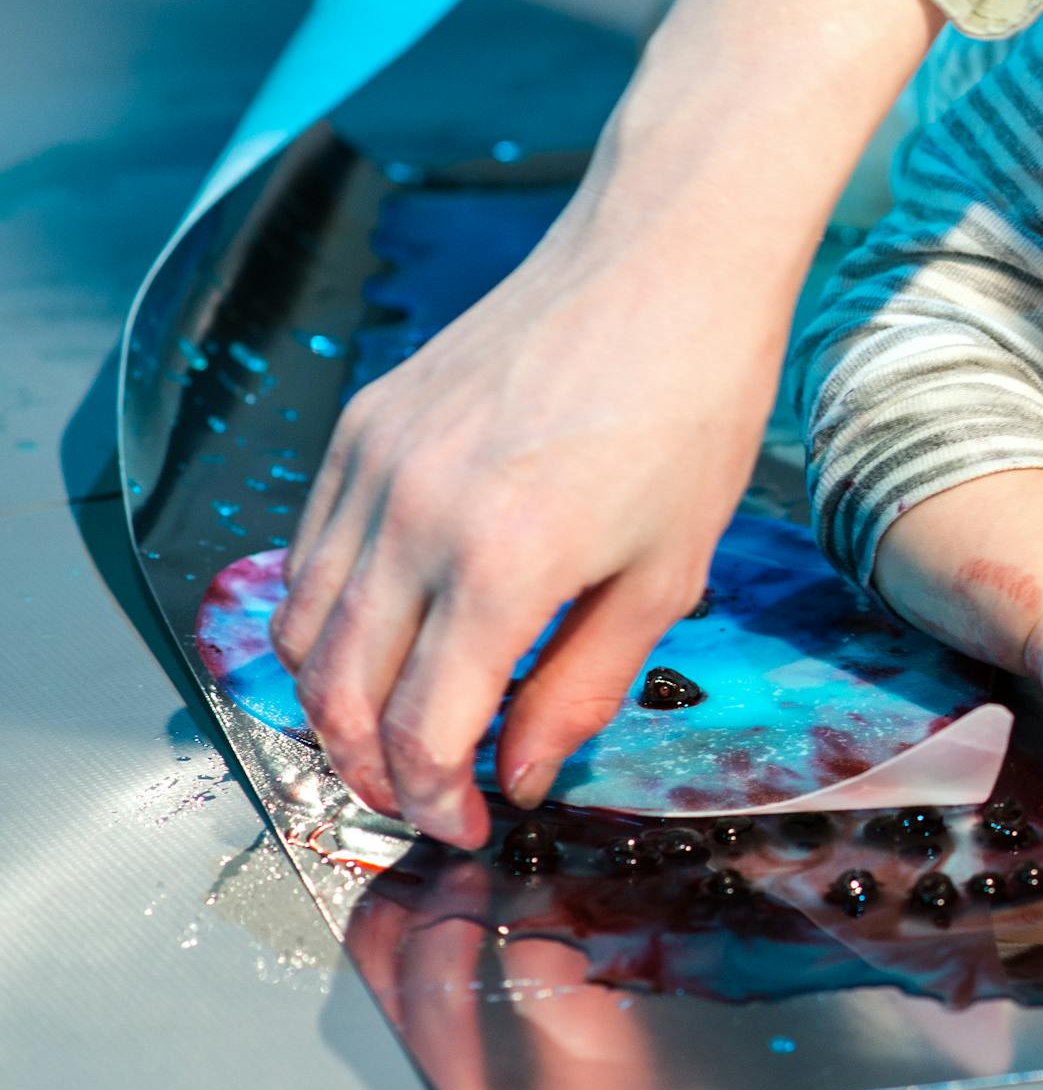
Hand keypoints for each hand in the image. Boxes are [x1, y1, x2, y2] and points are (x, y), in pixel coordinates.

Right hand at [265, 0, 944, 846]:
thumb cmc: (693, 409)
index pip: (421, 732)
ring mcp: (373, 466)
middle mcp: (413, 517)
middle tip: (422, 799)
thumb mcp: (667, 571)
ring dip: (332, 702)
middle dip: (368, 771)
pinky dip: (328, 618)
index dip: (435, 800)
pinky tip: (387, 641)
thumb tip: (524, 772)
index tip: (467, 824)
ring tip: (393, 737)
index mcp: (503, 565)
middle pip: (337, 694)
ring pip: (302, 628)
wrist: (662, 265)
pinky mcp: (360, 426)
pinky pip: (309, 552)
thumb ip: (582, 686)